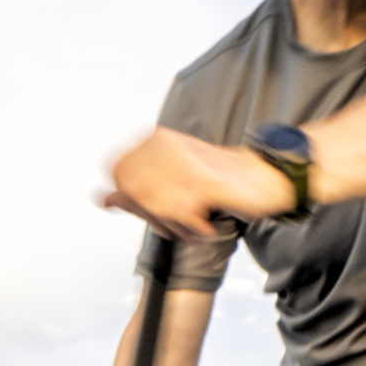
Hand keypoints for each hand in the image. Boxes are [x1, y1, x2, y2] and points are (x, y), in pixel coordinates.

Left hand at [102, 126, 294, 239]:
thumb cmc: (218, 182)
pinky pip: (181, 213)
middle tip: (173, 225)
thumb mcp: (172, 182)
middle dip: (151, 216)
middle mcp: (165, 144)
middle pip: (133, 192)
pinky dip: (192, 227)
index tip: (152, 213)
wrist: (262, 178)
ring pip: (155, 205)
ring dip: (174, 224)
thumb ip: (136, 188)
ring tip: (192, 225)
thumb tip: (102, 199)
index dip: (131, 200)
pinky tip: (203, 226)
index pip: (118, 173)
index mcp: (155, 139)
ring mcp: (184, 161)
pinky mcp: (205, 182)